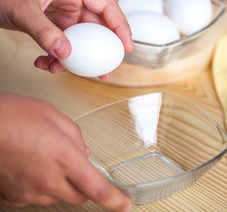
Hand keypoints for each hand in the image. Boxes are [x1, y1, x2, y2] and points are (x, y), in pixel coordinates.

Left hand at [0, 0, 132, 80]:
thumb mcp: (23, 10)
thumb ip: (44, 31)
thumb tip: (66, 53)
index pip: (106, 6)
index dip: (120, 26)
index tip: (126, 46)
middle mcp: (70, 0)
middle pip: (98, 26)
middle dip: (102, 50)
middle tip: (105, 69)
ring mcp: (61, 14)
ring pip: (81, 40)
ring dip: (76, 59)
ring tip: (65, 71)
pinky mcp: (52, 25)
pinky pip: (63, 45)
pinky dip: (57, 58)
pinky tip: (45, 64)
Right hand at [0, 93, 131, 210]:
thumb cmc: (12, 114)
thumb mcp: (53, 116)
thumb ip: (75, 137)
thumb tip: (83, 153)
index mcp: (64, 158)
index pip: (97, 188)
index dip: (114, 199)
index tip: (124, 205)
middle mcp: (47, 180)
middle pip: (78, 196)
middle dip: (84, 186)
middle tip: (75, 168)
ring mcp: (27, 191)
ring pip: (56, 197)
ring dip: (59, 184)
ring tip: (44, 159)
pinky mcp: (11, 196)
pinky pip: (34, 197)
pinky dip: (38, 186)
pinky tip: (30, 167)